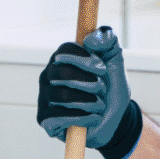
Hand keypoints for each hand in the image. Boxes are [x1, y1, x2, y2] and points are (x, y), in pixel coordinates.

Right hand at [37, 26, 140, 158]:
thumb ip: (108, 40)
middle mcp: (48, 76)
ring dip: (88, 102)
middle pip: (60, 72)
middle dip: (87, 82)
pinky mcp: (44, 120)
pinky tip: (93, 118)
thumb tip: (91, 38)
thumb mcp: (114, 61)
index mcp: (62, 59)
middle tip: (101, 89)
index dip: (83, 58)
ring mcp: (44, 98)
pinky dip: (81, 118)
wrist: (114, 120)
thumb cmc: (110, 89)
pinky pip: (58, 117)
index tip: (101, 68)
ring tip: (99, 105)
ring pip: (62, 96)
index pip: (64, 51)